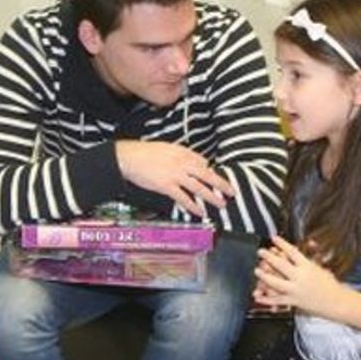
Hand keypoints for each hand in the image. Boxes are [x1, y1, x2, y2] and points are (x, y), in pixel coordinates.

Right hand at [115, 140, 234, 215]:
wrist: (129, 157)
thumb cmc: (145, 152)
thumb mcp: (167, 148)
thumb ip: (182, 155)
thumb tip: (197, 162)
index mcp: (182, 152)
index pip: (203, 163)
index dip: (211, 172)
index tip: (217, 179)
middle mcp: (182, 163)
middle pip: (206, 175)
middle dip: (221, 184)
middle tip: (231, 192)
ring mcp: (175, 175)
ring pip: (198, 188)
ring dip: (211, 197)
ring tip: (221, 204)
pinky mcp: (166, 186)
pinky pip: (183, 198)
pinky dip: (192, 205)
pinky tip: (199, 211)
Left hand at [253, 235, 343, 316]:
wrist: (338, 302)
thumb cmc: (331, 285)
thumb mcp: (322, 267)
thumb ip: (312, 256)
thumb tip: (310, 242)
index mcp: (308, 267)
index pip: (292, 252)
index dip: (282, 243)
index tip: (274, 238)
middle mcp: (301, 278)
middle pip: (281, 265)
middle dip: (269, 257)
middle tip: (261, 252)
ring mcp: (296, 291)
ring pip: (276, 283)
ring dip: (264, 277)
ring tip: (257, 271)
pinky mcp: (294, 302)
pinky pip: (277, 301)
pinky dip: (266, 299)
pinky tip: (258, 296)